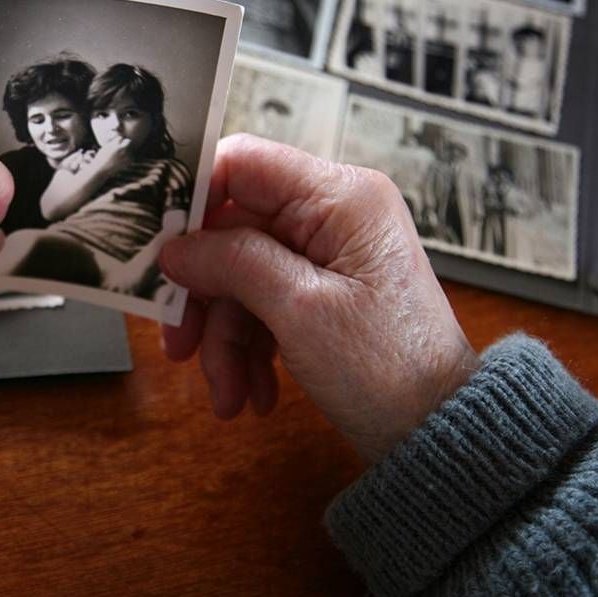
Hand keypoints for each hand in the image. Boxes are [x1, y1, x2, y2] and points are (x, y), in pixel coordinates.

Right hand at [157, 134, 479, 462]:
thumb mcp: (300, 311)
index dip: (193, 201)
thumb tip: (174, 248)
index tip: (159, 249)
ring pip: (240, 276)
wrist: (437, 433)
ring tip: (225, 392)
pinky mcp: (322, 292)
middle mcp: (333, 215)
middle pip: (232, 231)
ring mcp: (327, 255)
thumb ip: (232, 263)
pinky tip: (249, 393)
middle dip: (204, 296)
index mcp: (340, 197)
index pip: (243, 164)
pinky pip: (262, 305)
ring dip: (223, 338)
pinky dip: (247, 349)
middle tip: (178, 343)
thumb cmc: (389, 370)